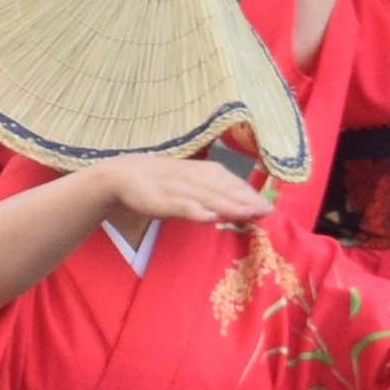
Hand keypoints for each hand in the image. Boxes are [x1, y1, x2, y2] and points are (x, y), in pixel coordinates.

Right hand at [102, 151, 273, 236]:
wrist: (121, 176)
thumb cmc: (159, 183)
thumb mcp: (188, 186)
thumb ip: (210, 195)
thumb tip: (234, 207)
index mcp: (201, 171)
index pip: (229, 181)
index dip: (248, 193)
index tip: (267, 206)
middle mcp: (193, 176)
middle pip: (223, 189)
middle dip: (245, 200)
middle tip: (266, 211)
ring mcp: (178, 187)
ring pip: (207, 197)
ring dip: (228, 205)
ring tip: (248, 213)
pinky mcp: (162, 199)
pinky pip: (181, 205)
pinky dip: (196, 211)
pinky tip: (210, 218)